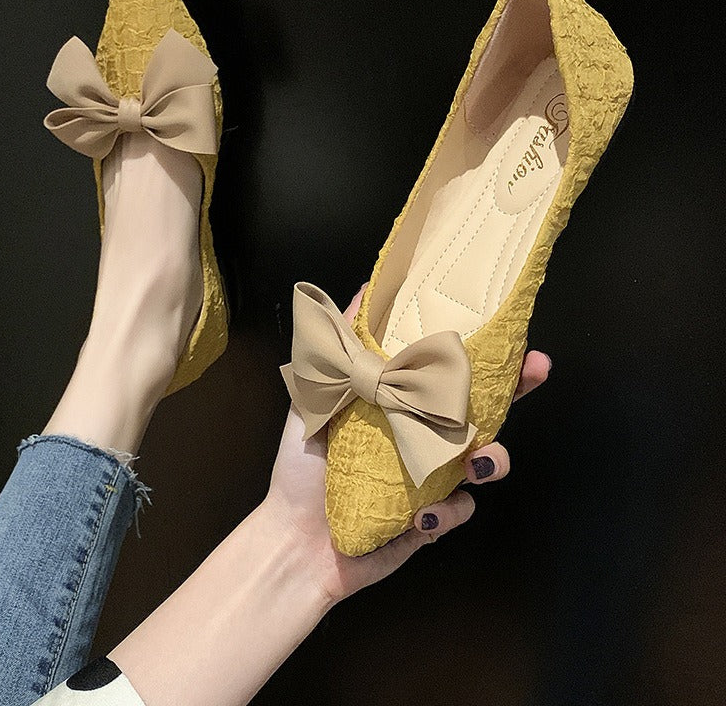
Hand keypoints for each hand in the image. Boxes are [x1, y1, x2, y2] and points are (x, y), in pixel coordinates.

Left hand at [262, 284, 550, 604]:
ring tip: (476, 464)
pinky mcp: (434, 520)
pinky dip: (446, 512)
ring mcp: (433, 479)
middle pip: (484, 408)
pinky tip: (419, 517)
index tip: (512, 330)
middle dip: (518, 387)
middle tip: (536, 369)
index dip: (482, 351)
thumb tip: (364, 289)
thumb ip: (339, 349)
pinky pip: (460, 510)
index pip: (448, 373)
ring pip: (486, 461)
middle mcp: (422, 438)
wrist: (294, 540)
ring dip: (491, 459)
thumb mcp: (316, 398)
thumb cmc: (301, 466)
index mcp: (400, 406)